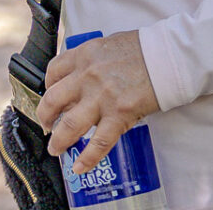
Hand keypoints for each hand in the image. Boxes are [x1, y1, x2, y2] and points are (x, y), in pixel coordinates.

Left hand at [36, 30, 159, 172]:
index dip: (48, 88)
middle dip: (45, 118)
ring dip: (59, 142)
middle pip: (52, 101)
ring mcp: (101, 97)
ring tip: (57, 150)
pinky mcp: (119, 115)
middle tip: (47, 126)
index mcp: (84, 55)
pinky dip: (86, 158)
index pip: (53, 72)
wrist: (167, 56)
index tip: (51, 97)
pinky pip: (98, 143)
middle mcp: (86, 77)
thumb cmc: (143, 49)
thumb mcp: (108, 45)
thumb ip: (92, 61)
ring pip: (68, 126)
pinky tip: (80, 167)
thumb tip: (84, 77)